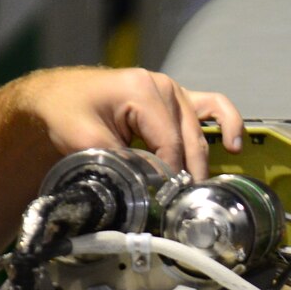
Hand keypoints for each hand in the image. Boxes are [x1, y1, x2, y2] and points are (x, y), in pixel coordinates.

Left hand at [11, 66, 245, 180]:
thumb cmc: (67, 111)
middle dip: (188, 172)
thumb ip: (120, 162)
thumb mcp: (84, 140)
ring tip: (201, 186)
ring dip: (203, 158)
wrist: (57, 94)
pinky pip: (212, 107)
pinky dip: (226, 124)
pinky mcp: (175, 97)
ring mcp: (173, 90)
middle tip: (184, 203)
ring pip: (201, 128)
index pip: (169, 142)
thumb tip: (151, 186)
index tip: (165, 199)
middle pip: (188, 138)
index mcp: (143, 90)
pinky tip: (233, 145)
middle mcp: (164, 86)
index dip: (170, 175)